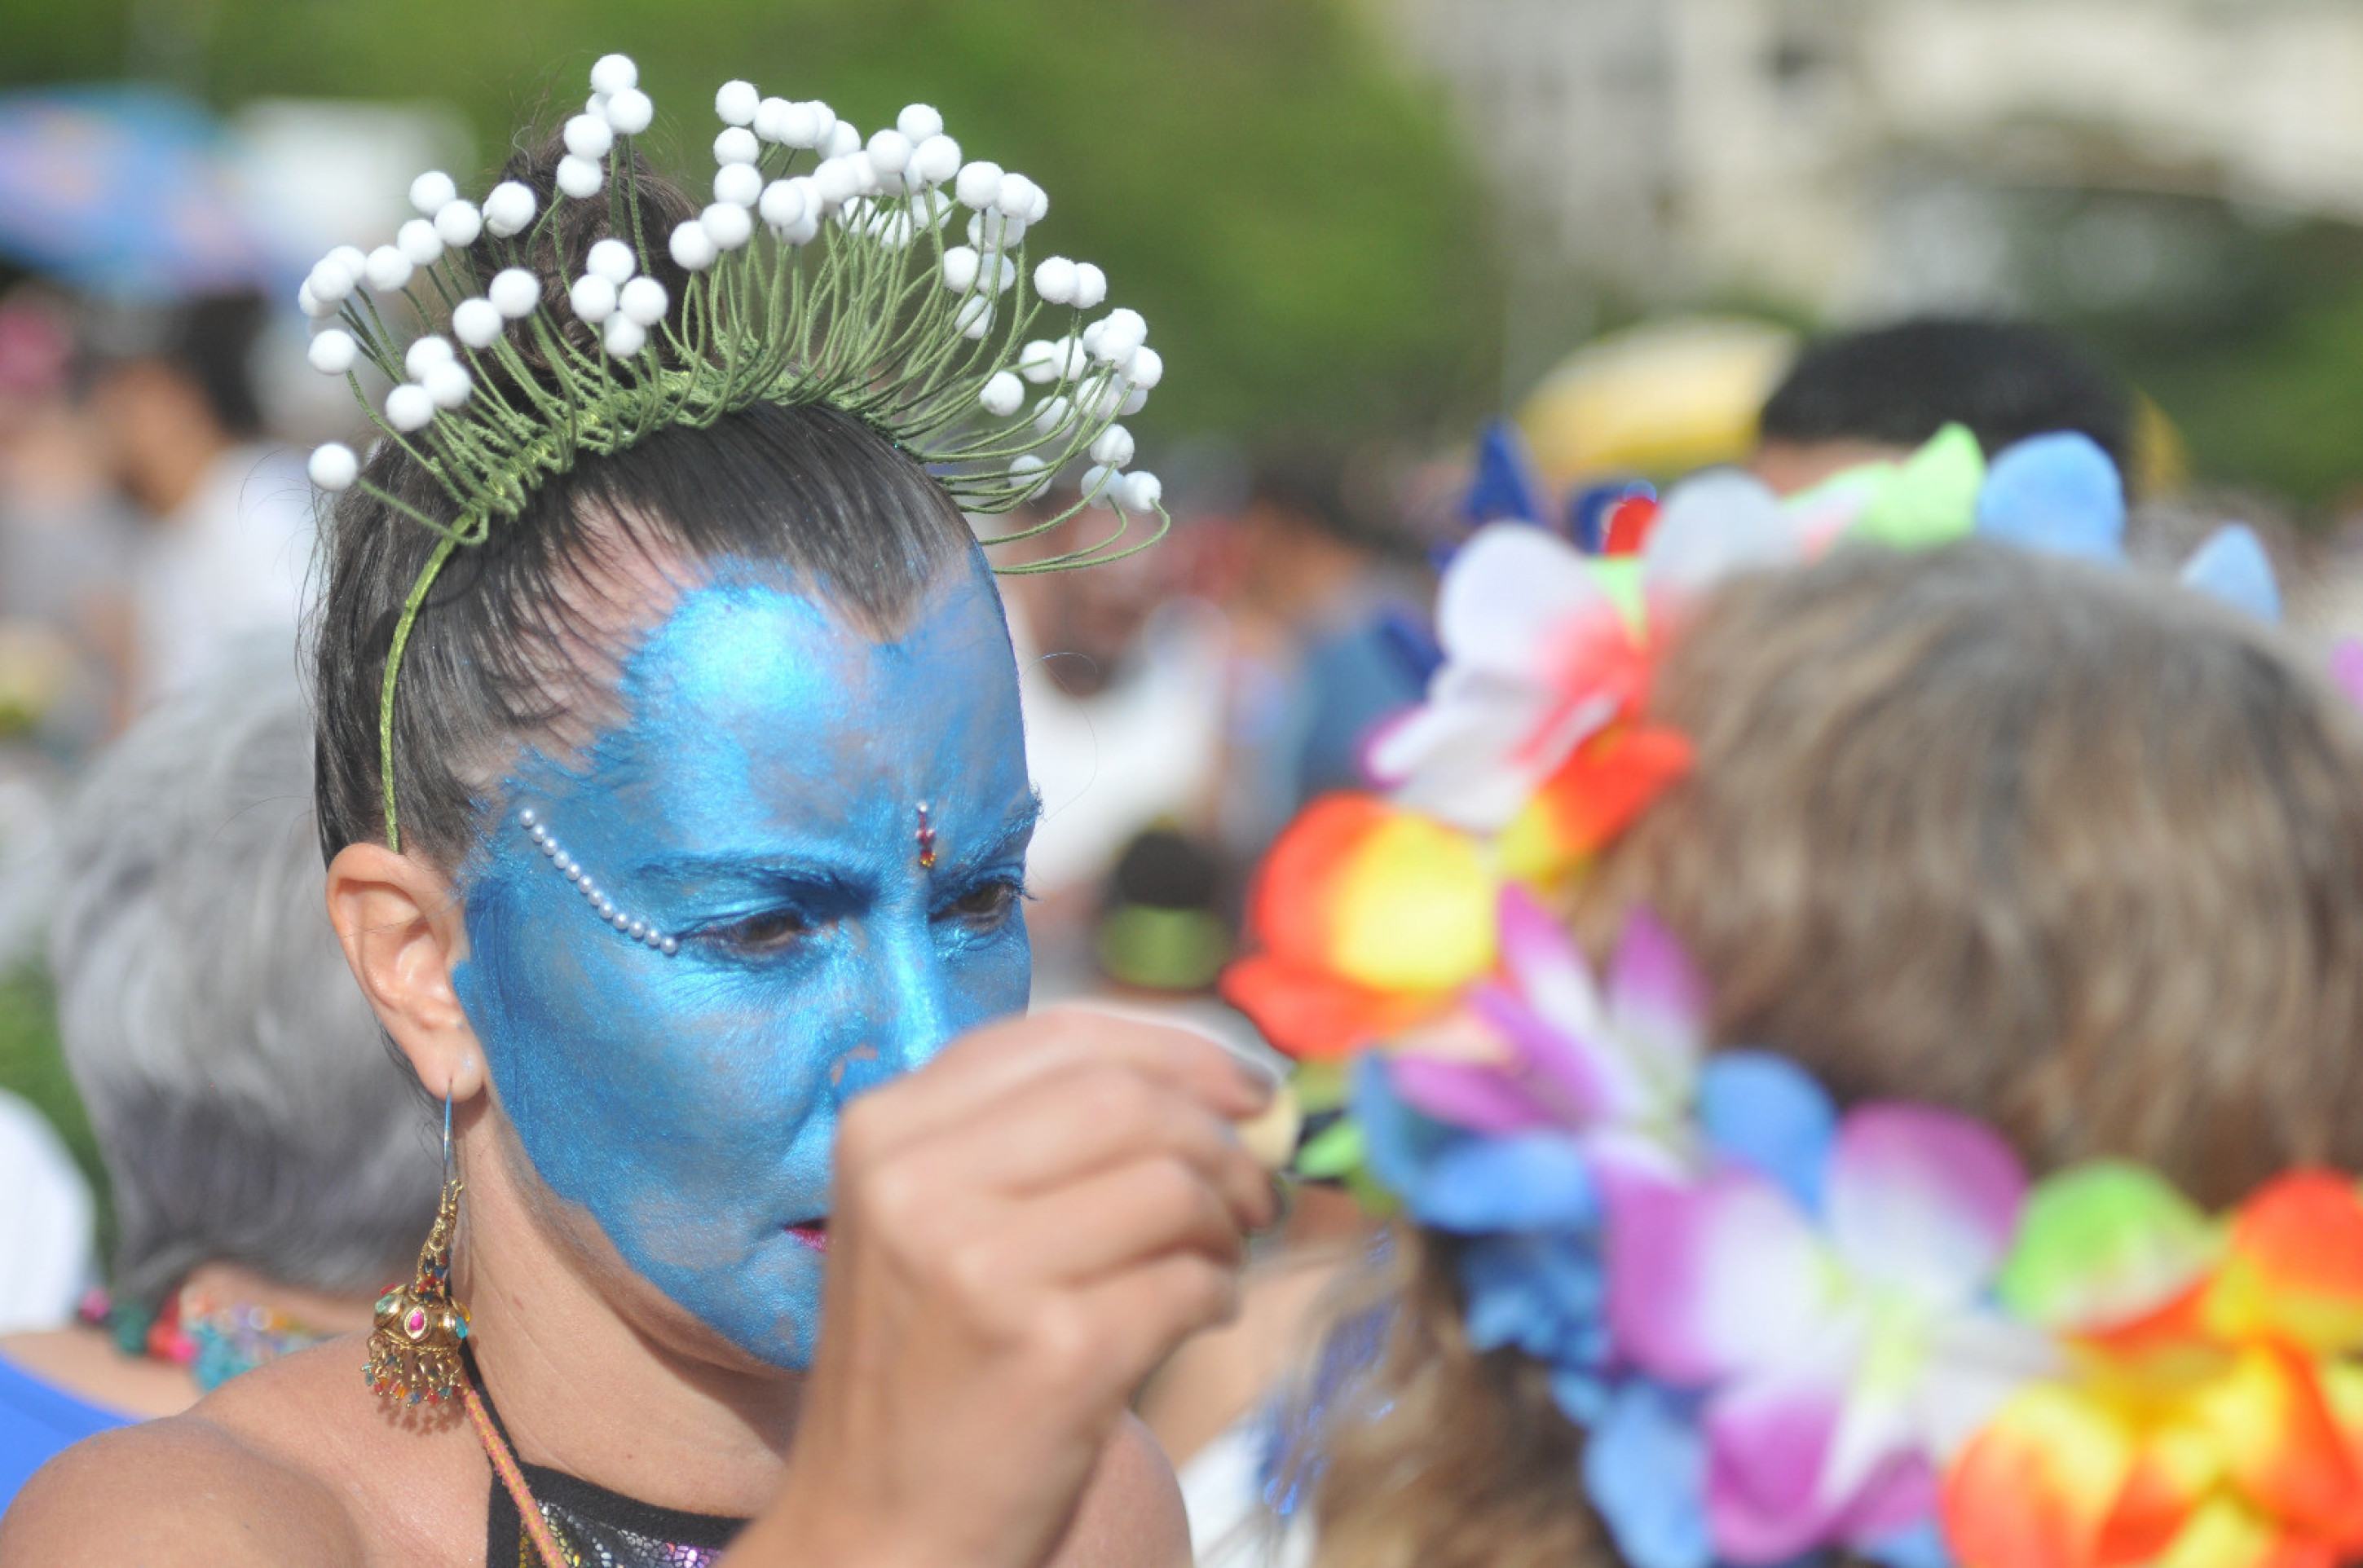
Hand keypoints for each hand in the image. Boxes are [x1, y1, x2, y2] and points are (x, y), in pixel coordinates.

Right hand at [728, 1009, 1277, 1567]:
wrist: (875, 1531)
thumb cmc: (930, 1365)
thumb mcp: (931, 1216)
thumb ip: (1037, 1131)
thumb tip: (1219, 1082)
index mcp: (887, 1129)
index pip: (1063, 1036)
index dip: (1178, 1050)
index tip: (1244, 1086)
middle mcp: (919, 1184)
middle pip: (1130, 1099)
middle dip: (1222, 1137)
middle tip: (1256, 1189)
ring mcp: (981, 1268)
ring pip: (1173, 1184)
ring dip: (1229, 1221)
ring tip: (1221, 1260)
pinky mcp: (1054, 1352)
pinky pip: (1189, 1281)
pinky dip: (1219, 1295)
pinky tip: (1200, 1317)